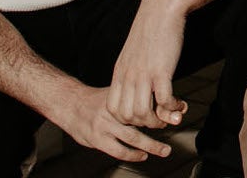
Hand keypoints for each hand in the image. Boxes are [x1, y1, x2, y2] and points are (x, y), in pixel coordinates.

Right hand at [51, 82, 172, 162]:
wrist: (70, 103)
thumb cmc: (96, 99)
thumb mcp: (116, 92)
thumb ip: (134, 97)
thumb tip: (159, 99)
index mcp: (121, 96)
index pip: (146, 102)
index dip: (161, 109)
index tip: (176, 112)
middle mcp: (114, 110)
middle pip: (143, 120)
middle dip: (161, 125)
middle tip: (175, 131)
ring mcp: (105, 125)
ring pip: (132, 137)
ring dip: (150, 145)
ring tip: (163, 150)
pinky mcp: (97, 139)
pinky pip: (118, 150)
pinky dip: (132, 154)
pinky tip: (141, 155)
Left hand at [106, 0, 187, 129]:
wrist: (161, 8)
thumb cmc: (151, 29)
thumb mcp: (134, 52)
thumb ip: (133, 70)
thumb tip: (138, 85)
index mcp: (120, 72)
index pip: (112, 109)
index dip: (126, 119)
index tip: (142, 114)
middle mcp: (128, 76)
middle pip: (126, 116)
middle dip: (143, 124)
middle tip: (159, 118)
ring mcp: (144, 74)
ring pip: (142, 113)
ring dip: (158, 120)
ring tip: (170, 115)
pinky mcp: (162, 70)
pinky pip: (164, 100)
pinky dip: (173, 108)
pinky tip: (180, 103)